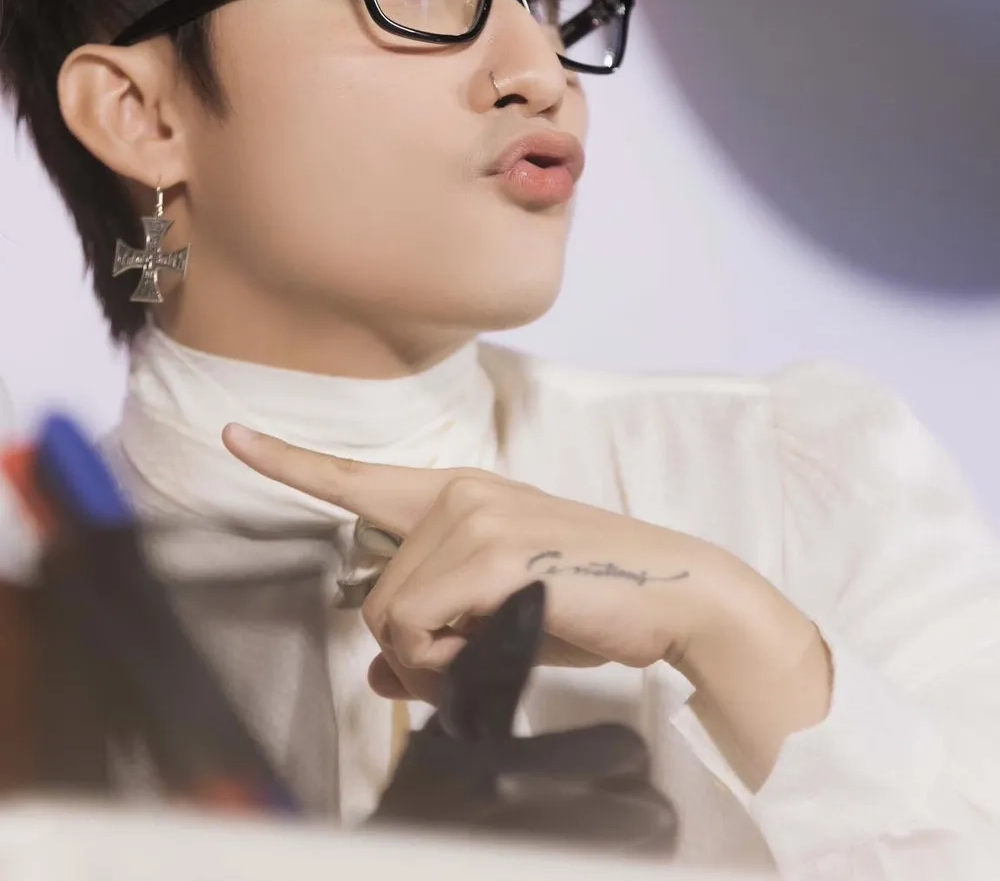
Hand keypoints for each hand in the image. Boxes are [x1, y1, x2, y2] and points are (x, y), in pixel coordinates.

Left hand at [222, 425, 728, 701]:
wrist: (672, 591)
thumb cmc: (589, 602)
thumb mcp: (498, 620)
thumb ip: (433, 637)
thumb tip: (380, 675)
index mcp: (457, 494)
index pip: (358, 478)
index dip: (288, 462)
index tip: (234, 436)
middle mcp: (457, 494)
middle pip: (373, 594)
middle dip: (411, 647)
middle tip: (472, 658)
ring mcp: (474, 518)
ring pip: (391, 616)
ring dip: (431, 660)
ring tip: (494, 650)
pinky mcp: (494, 554)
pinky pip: (421, 628)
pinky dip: (445, 663)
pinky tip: (497, 649)